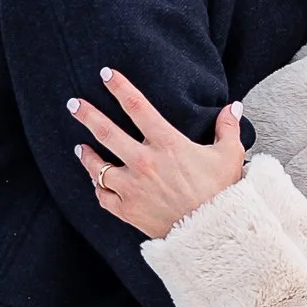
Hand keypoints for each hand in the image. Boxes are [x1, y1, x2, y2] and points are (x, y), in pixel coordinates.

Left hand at [70, 70, 247, 240]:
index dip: (119, 87)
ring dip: (86, 156)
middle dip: (87, 115)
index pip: (136, 106)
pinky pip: (103, 196)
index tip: (106, 75)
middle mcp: (144, 162)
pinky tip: (95, 181)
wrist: (213, 232)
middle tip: (73, 104)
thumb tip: (233, 106)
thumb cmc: (222, 192)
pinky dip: (98, 188)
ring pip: (97, 167)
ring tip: (79, 147)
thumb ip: (228, 127)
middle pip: (106, 132)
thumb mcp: (229, 155)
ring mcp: (132, 187)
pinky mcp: (128, 210)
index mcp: (167, 143)